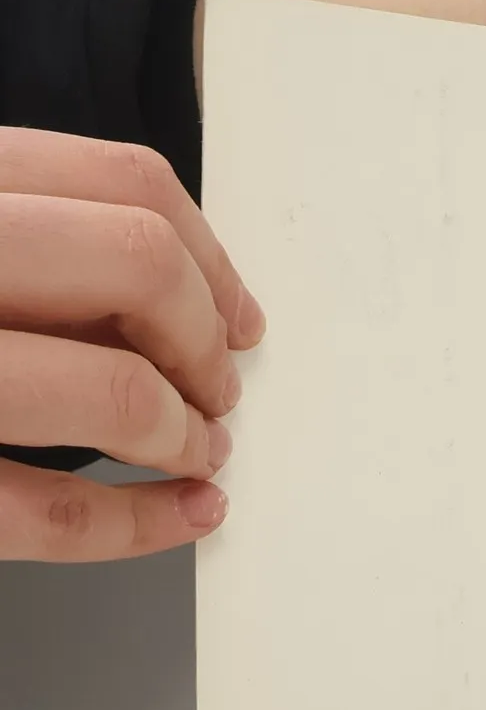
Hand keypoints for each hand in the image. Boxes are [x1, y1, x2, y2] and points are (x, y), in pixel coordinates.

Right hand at [0, 129, 260, 561]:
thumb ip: (26, 243)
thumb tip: (179, 302)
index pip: (123, 183)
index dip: (210, 259)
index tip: (235, 317)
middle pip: (135, 266)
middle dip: (203, 340)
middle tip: (214, 389)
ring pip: (104, 390)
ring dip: (183, 433)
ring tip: (195, 453)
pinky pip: (42, 512)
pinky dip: (139, 525)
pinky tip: (183, 516)